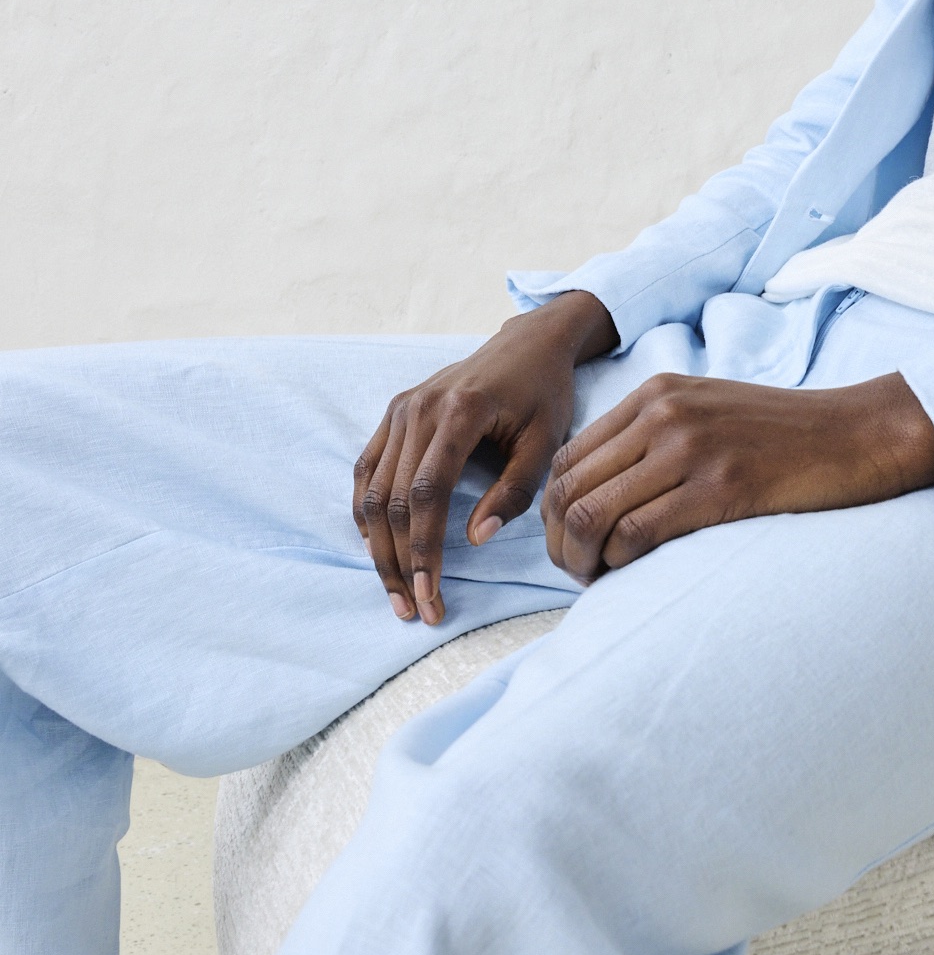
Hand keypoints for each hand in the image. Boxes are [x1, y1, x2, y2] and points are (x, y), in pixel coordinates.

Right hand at [353, 290, 616, 625]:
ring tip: (395, 593)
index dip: (423, 551)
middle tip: (414, 611)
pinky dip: (366, 514)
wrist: (528, 343)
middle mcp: (419, 408)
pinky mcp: (393, 413)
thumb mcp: (547, 442)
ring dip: (378, 549)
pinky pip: (366, 470)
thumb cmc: (544, 394)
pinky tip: (378, 550)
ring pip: (372, 491)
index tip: (430, 596)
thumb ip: (514, 490)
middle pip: (392, 500)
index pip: (427, 494)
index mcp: (460, 412)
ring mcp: (400, 409)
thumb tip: (475, 539)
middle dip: (399, 563)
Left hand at [541, 370, 933, 583]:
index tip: (570, 543)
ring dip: (581, 559)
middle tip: (578, 573)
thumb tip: (601, 494)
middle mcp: (663, 414)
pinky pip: (637, 534)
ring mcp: (691, 448)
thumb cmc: (787, 435)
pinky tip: (632, 576)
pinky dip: (620, 564)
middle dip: (558, 542)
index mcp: (656, 394)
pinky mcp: (720, 488)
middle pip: (568, 487)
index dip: (553, 510)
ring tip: (597, 580)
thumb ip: (655, 437)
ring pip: (591, 512)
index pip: (567, 456)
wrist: (858, 432)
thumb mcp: (709, 412)